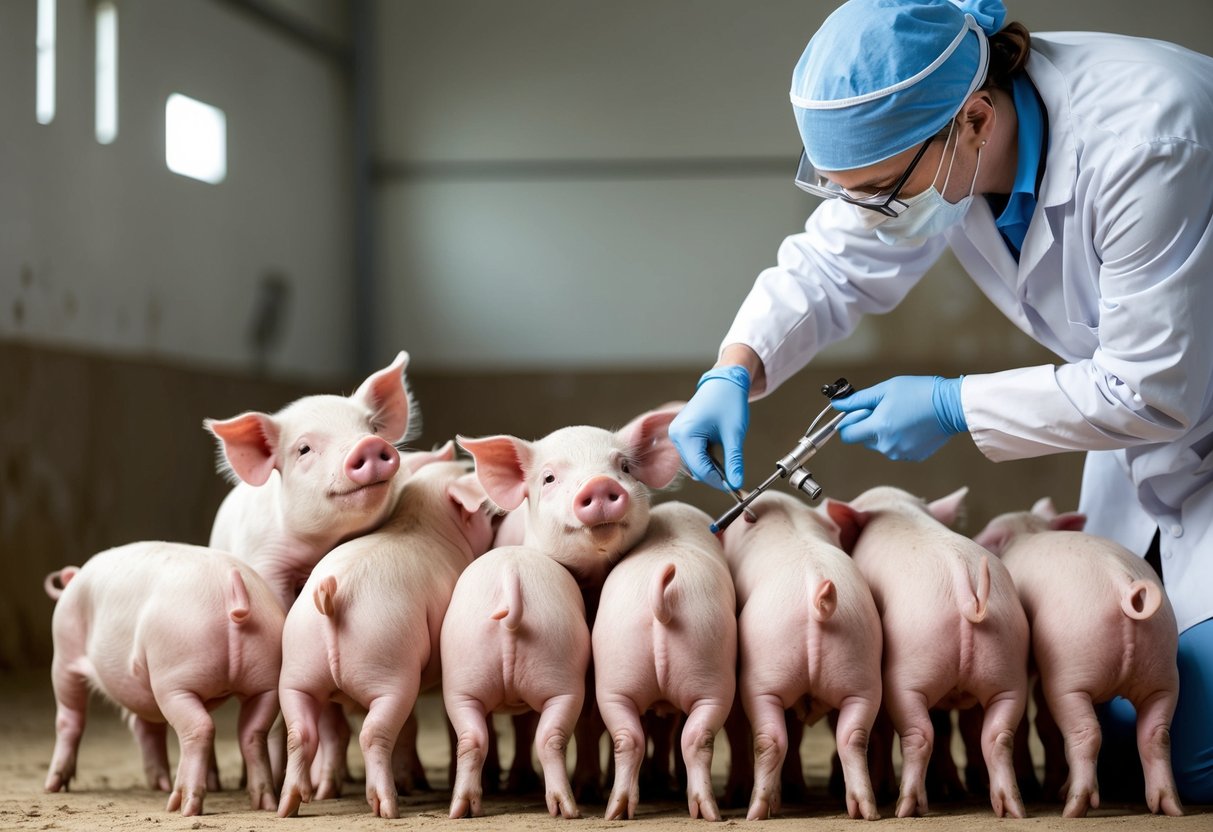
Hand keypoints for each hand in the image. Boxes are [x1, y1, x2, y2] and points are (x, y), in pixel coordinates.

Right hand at [669, 366, 749, 489]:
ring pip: (694, 463)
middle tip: (734, 476)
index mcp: (685, 434)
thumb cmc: (729, 401)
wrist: (724, 381)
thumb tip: (736, 484)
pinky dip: (706, 457)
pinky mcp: (681, 433)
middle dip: (714, 474)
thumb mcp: (734, 434)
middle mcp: (676, 435)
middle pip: (695, 468)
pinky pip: (693, 453)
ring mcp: (677, 434)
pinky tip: (718, 447)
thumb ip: (734, 461)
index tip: (734, 487)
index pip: (700, 469)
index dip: (718, 481)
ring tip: (727, 455)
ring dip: (710, 465)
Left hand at [831, 375, 965, 460]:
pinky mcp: (913, 457)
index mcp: (878, 428)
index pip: (847, 435)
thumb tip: (836, 405)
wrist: (952, 405)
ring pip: (880, 444)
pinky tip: (911, 424)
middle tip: (884, 409)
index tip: (858, 412)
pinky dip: (899, 438)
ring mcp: (901, 454)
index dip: (848, 423)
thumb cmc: (919, 392)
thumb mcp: (885, 390)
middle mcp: (887, 446)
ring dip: (883, 432)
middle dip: (867, 425)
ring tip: (901, 415)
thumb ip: (858, 400)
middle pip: (863, 439)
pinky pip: (896, 448)